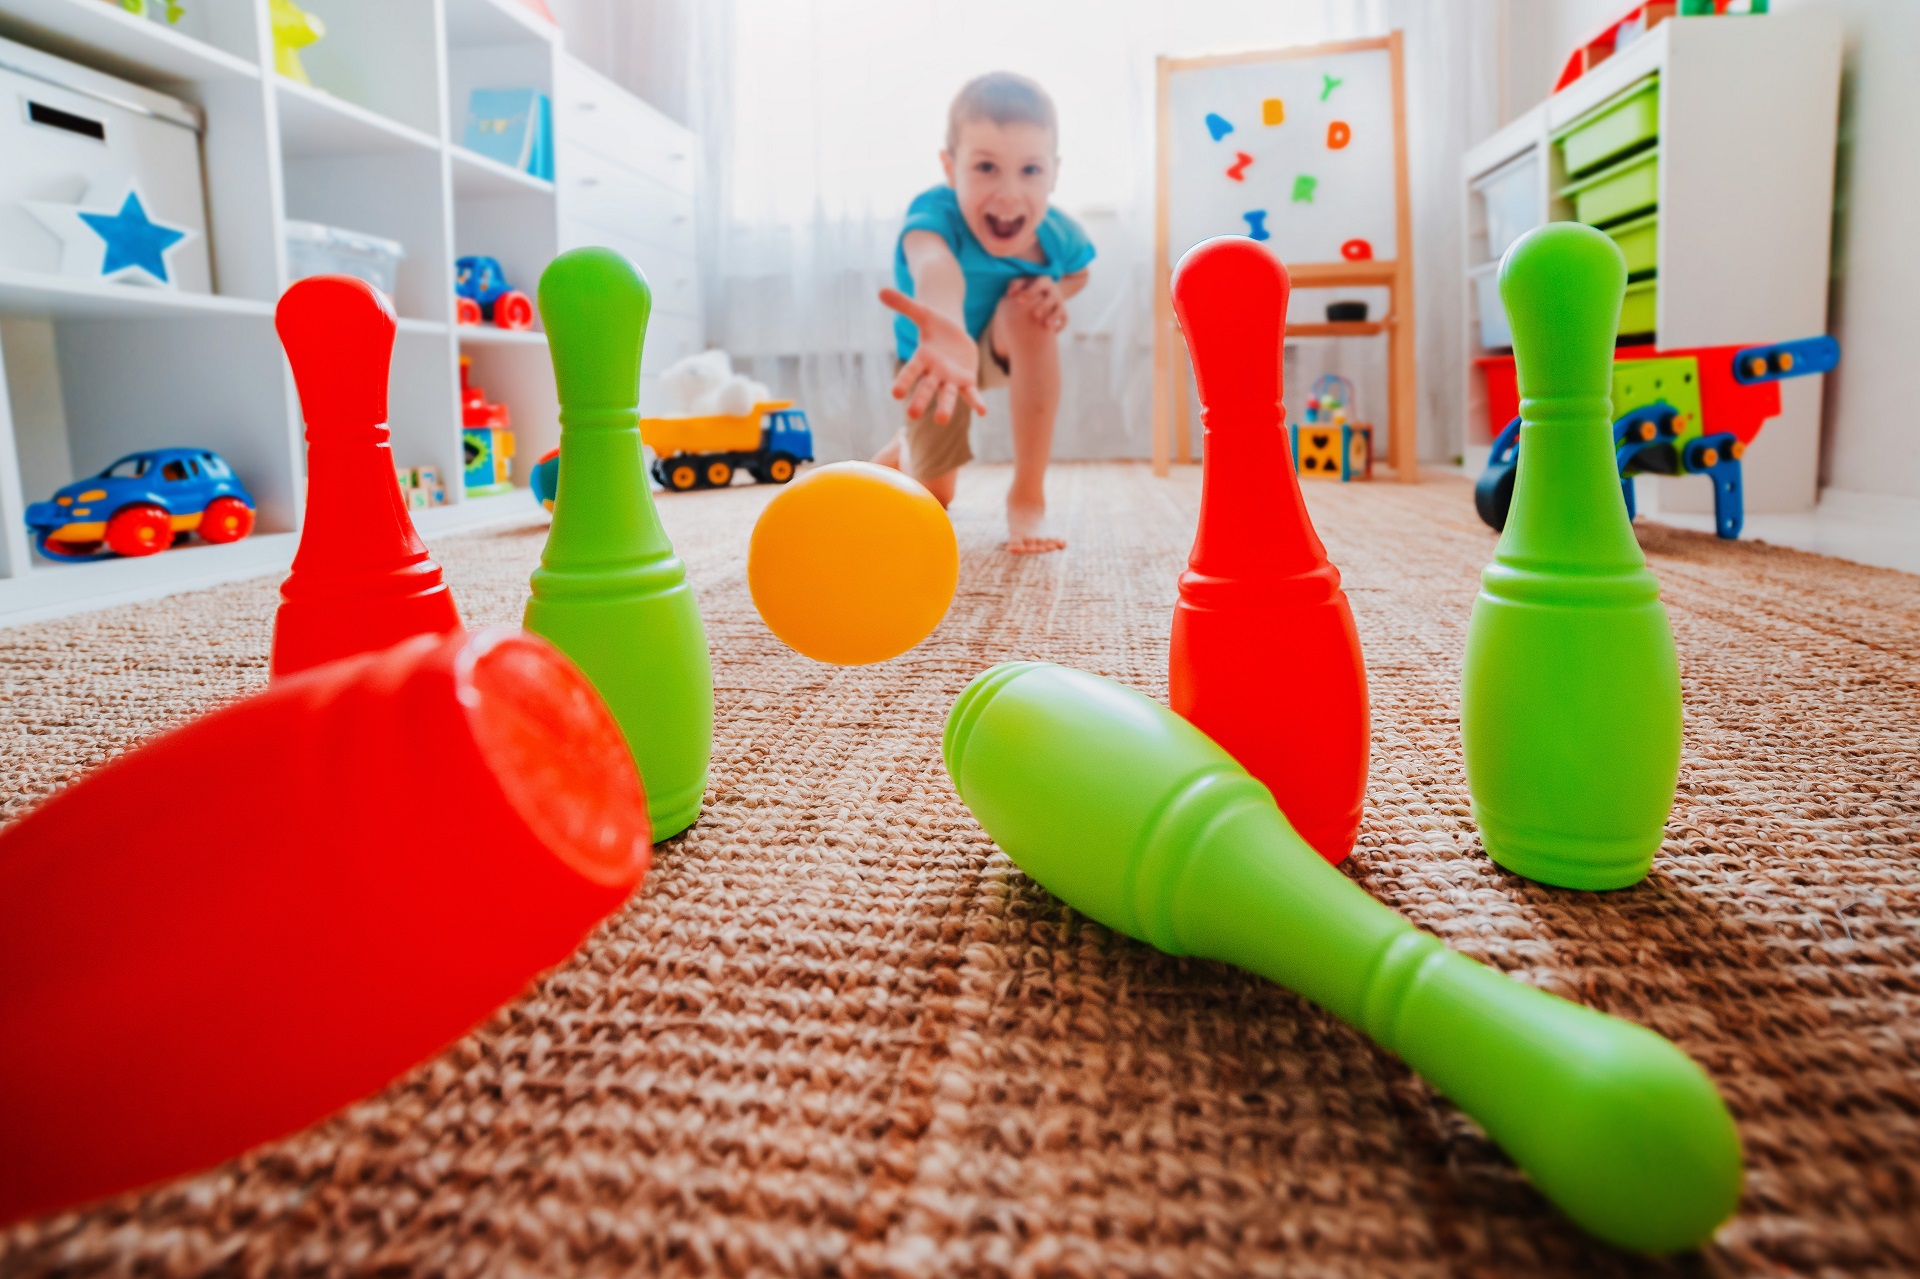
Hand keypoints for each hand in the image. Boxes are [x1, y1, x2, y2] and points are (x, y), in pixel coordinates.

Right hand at [880, 287, 989, 424]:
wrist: (955, 335)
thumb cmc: (936, 326)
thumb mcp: (923, 312)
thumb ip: (903, 304)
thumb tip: (880, 290)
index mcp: (922, 358)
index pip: (910, 371)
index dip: (904, 381)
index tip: (895, 393)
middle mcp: (934, 373)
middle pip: (926, 388)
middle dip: (921, 400)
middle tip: (912, 415)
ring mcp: (950, 379)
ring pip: (947, 395)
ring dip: (945, 407)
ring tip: (942, 420)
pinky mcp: (966, 380)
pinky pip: (970, 393)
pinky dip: (976, 402)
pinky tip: (982, 411)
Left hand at [1007, 276, 1068, 332]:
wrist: (1048, 289)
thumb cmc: (1029, 287)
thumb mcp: (1023, 282)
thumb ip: (1015, 285)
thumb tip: (1010, 294)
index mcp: (1044, 282)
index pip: (1038, 285)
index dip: (1029, 292)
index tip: (1018, 301)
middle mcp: (1053, 292)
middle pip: (1052, 298)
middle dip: (1044, 306)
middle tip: (1035, 315)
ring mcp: (1059, 302)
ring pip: (1061, 310)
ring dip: (1054, 317)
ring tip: (1046, 326)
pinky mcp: (1063, 311)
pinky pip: (1065, 319)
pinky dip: (1060, 326)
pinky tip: (1052, 333)